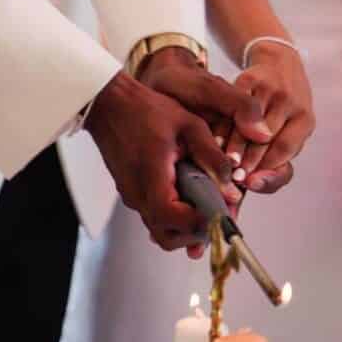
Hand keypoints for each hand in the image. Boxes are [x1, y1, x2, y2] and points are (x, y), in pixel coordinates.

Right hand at [138, 46, 272, 250]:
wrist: (110, 103)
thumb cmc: (145, 109)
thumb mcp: (189, 124)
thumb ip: (212, 155)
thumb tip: (231, 185)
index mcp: (152, 176)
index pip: (173, 218)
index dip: (198, 222)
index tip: (219, 214)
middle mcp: (138, 194)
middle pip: (167, 237)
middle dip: (194, 233)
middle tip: (215, 215)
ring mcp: (132, 196)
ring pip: (160, 229)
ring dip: (184, 225)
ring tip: (204, 202)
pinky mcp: (131, 192)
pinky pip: (153, 214)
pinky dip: (172, 214)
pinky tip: (186, 192)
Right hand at [221, 41, 314, 196]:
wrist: (279, 66)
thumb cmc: (283, 113)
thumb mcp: (289, 135)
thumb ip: (277, 165)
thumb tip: (255, 186)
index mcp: (304, 119)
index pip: (284, 147)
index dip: (265, 167)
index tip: (249, 183)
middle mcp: (290, 100)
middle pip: (265, 135)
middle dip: (247, 160)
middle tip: (232, 179)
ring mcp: (270, 87)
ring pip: (248, 121)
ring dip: (234, 145)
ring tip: (223, 163)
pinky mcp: (250, 77)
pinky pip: (234, 105)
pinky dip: (224, 124)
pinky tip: (215, 140)